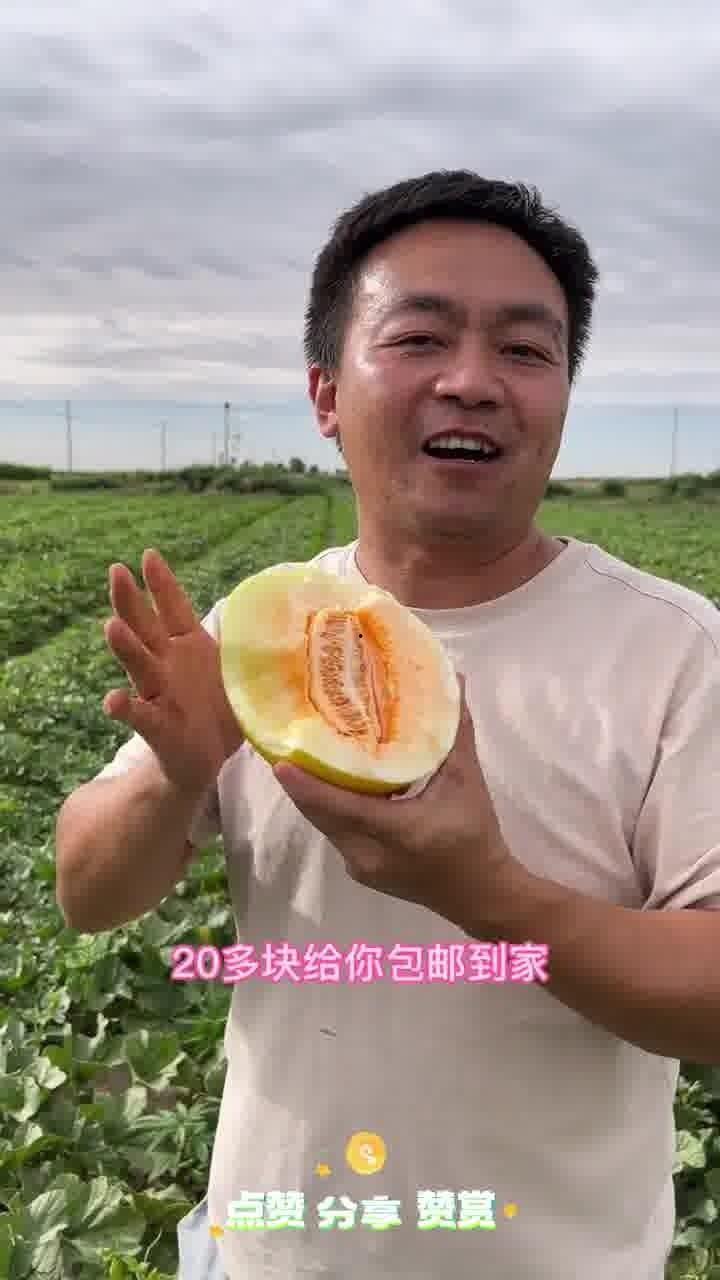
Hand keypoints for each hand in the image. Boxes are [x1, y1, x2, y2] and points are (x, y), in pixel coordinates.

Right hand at [102, 548, 243, 792]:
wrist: (205, 759)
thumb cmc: (220, 708)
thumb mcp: (239, 672)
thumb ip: (251, 646)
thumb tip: (288, 618)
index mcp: (188, 645)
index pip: (173, 607)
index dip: (162, 583)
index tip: (149, 554)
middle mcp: (167, 663)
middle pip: (145, 627)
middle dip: (130, 601)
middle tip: (116, 572)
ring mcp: (158, 693)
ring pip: (139, 665)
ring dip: (125, 647)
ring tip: (111, 627)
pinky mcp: (157, 726)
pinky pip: (139, 715)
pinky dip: (125, 708)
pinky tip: (112, 701)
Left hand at [272, 675, 516, 930]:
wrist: (480, 893)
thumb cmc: (475, 835)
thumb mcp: (467, 781)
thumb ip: (455, 733)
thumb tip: (455, 681)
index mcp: (396, 831)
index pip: (339, 806)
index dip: (306, 785)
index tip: (281, 761)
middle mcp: (368, 853)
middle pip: (321, 814)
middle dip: (301, 784)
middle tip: (288, 745)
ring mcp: (360, 866)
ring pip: (324, 825)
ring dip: (312, 796)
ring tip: (302, 758)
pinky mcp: (359, 870)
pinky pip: (334, 834)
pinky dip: (328, 809)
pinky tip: (329, 785)